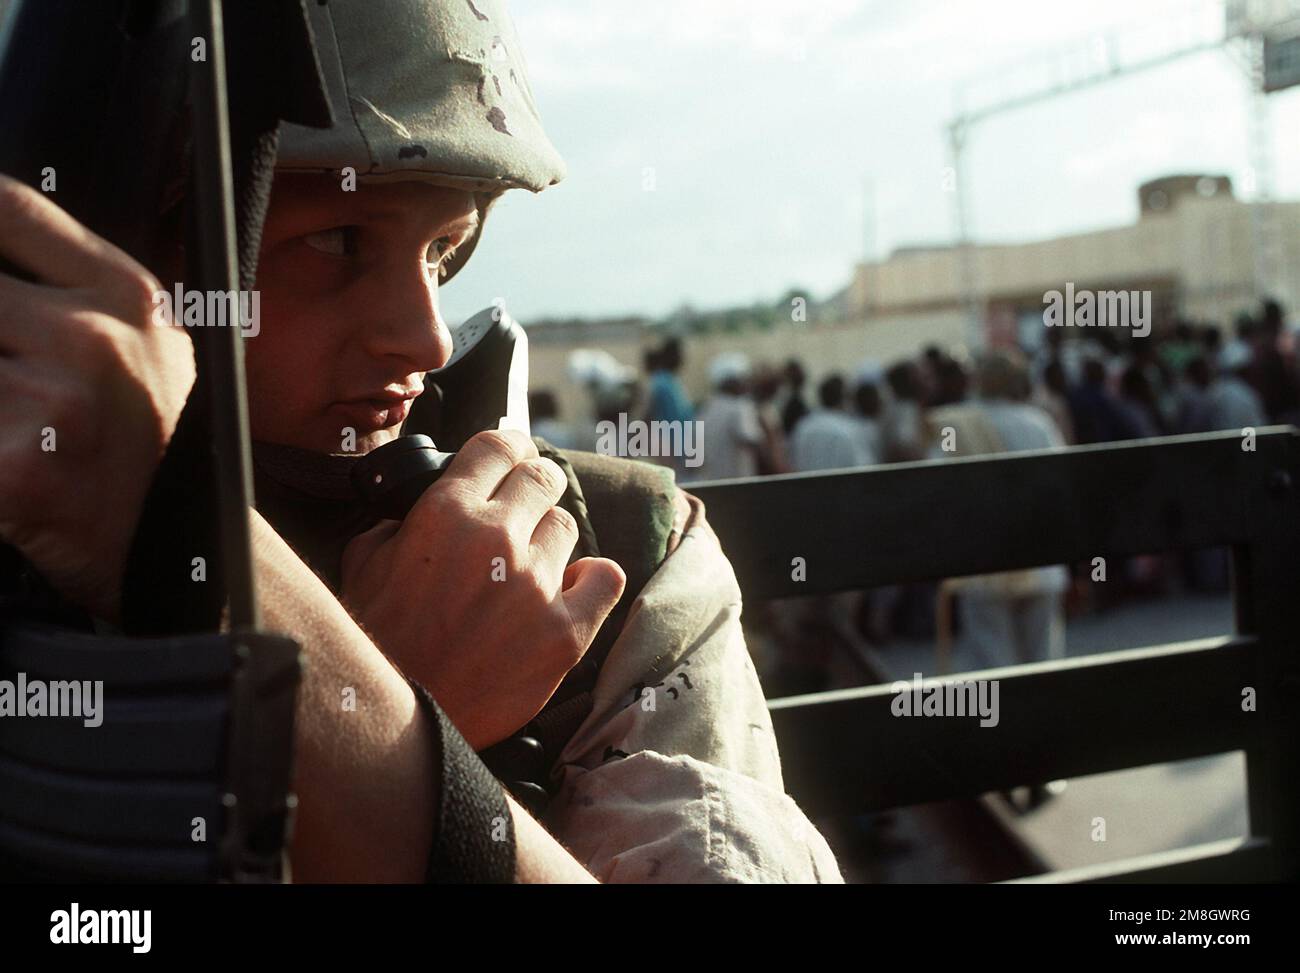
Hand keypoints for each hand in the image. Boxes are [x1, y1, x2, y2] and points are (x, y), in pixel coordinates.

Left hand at [0, 174, 195, 618]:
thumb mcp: (154, 346)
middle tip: (1, 366)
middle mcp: (91, 337)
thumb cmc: (157, 447)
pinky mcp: (14, 472)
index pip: (6, 207)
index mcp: (125, 294)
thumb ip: (78, 289)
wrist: (187, 559)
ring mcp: (52, 403)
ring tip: (7, 415)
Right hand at [341, 429, 625, 749]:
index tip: (515, 456)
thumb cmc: (378, 642)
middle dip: (535, 488)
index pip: (498, 446)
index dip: (510, 448)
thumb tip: (419, 510)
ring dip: (550, 543)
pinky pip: (606, 578)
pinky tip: (573, 588)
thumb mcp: (364, 563)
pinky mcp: (564, 631)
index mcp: (446, 513)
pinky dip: (592, 580)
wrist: (397, 720)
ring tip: (528, 569)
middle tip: (527, 508)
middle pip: (543, 478)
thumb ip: (398, 523)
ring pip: (567, 528)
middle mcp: (496, 538)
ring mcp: (535, 584)